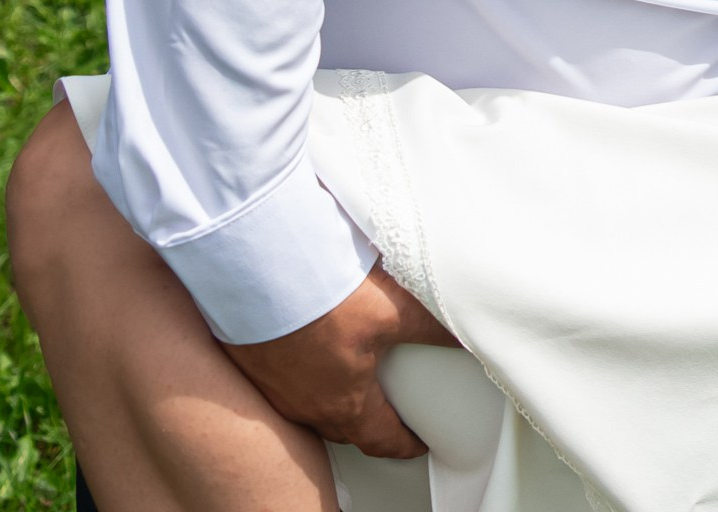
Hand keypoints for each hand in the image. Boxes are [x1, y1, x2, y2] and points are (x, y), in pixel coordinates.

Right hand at [221, 263, 458, 459]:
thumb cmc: (320, 296)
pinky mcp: (252, 362)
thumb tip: (466, 336)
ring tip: (353, 382)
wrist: (256, 272)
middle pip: (346, 429)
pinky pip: (283, 385)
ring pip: (311, 409)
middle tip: (390, 416)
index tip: (417, 445)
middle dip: (371, 427)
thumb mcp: (395, 310)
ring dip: (335, 402)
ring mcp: (274, 387)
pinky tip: (310, 353)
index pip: (381, 440)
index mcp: (344, 403)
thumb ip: (432, 327)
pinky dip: (304, 378)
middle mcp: (305, 405)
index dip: (405, 445)